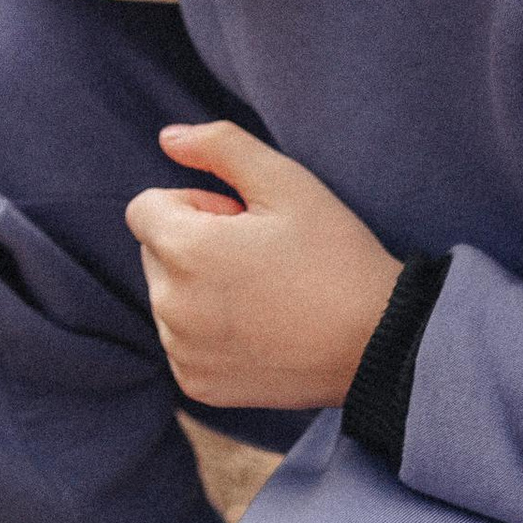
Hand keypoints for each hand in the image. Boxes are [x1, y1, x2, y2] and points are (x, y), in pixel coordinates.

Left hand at [124, 121, 399, 417]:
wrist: (378, 343)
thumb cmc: (335, 255)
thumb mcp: (286, 181)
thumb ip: (220, 145)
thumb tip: (167, 137)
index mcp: (184, 250)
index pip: (144, 208)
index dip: (196, 203)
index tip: (242, 219)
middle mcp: (170, 306)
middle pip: (154, 252)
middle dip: (193, 243)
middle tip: (259, 255)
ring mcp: (182, 351)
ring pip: (168, 296)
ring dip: (198, 287)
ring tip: (264, 293)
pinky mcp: (198, 385)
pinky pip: (182, 341)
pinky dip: (209, 330)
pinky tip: (261, 328)